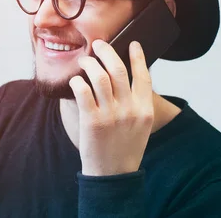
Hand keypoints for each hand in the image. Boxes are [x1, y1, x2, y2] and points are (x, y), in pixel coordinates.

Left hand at [69, 40, 153, 175]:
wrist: (113, 175)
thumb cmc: (125, 148)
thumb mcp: (141, 126)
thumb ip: (136, 104)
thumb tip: (126, 78)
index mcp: (144, 110)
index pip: (143, 76)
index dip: (138, 57)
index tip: (133, 44)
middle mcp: (129, 109)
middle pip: (118, 69)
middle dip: (106, 51)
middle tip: (98, 44)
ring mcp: (111, 115)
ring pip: (99, 76)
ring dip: (89, 64)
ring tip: (84, 61)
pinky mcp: (92, 121)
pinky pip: (83, 92)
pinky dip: (78, 82)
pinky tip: (76, 81)